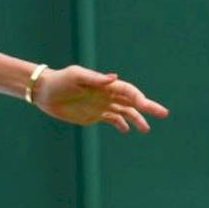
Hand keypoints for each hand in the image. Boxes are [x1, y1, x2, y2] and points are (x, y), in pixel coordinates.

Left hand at [33, 65, 168, 133]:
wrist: (44, 92)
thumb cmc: (60, 80)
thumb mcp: (76, 76)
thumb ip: (95, 78)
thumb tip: (114, 77)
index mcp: (105, 85)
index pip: (128, 91)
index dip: (139, 98)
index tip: (146, 106)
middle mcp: (107, 95)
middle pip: (132, 101)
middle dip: (148, 107)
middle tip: (164, 114)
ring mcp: (101, 105)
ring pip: (125, 113)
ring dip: (136, 120)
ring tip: (146, 130)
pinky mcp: (93, 115)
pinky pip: (112, 120)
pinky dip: (120, 125)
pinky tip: (126, 131)